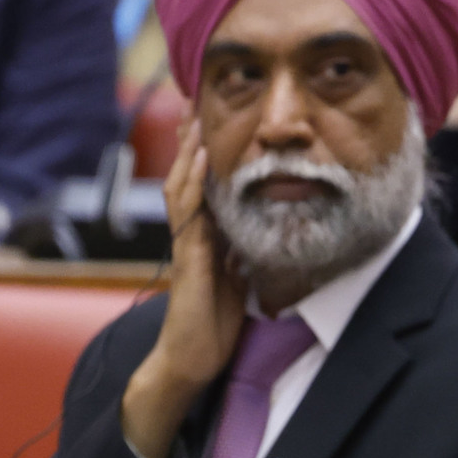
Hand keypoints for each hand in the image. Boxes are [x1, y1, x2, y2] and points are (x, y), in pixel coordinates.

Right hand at [120, 137, 243, 457]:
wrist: (194, 358)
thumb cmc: (217, 320)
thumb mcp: (243, 275)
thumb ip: (248, 250)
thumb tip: (273, 228)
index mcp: (209, 235)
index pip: (207, 183)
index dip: (210, 151)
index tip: (219, 115)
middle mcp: (194, 233)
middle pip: (190, 175)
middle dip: (194, 138)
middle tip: (198, 98)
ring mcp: (188, 243)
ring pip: (184, 186)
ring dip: (190, 150)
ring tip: (195, 115)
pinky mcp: (189, 259)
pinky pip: (190, 213)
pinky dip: (194, 183)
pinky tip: (202, 158)